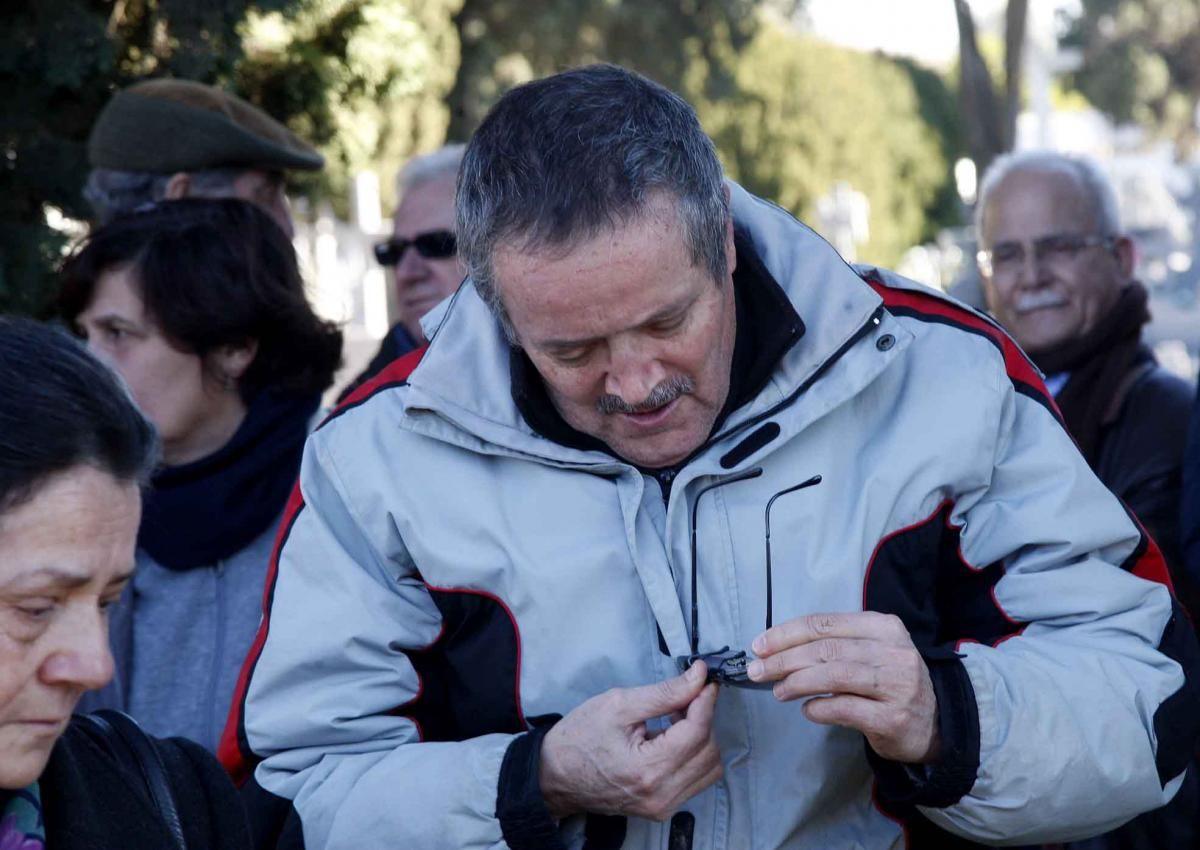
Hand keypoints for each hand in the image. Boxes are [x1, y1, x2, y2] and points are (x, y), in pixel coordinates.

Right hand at [539, 662, 721, 820]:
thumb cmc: (579, 739)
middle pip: (709, 750)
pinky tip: (672, 739)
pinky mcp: (663, 807)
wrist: (555, 775)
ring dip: (701, 738)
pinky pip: (698, 779)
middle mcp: (660, 794)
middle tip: (681, 699)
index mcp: (647, 769)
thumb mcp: (618, 705)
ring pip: (710, 767)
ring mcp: (663, 806)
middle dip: (702, 719)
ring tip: (675, 720)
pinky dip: (694, 755)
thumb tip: (698, 677)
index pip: (697, 731)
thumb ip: (664, 692)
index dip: (705, 701)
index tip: (704, 680)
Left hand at [747, 612, 938, 763]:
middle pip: (825, 649)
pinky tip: (807, 709)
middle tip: (758, 670)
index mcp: (883, 626)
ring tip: (778, 690)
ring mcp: (896, 685)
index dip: (786, 634)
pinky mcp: (892, 718)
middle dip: (784, 659)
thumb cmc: (891, 683)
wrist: (935, 725)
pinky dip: (819, 708)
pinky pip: (844, 708)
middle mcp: (892, 651)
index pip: (824, 624)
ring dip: (797, 682)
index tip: (759, 646)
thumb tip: (776, 648)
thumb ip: (833, 645)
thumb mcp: (870, 652)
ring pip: (833, 675)